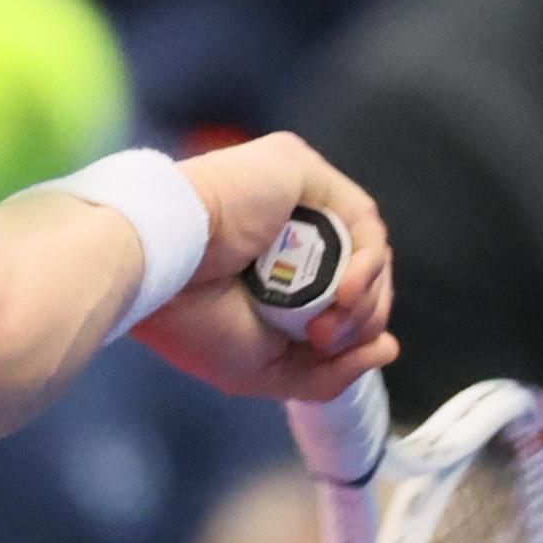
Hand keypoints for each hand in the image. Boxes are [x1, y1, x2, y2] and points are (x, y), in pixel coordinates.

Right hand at [134, 133, 396, 400]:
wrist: (155, 274)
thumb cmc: (190, 321)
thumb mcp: (263, 368)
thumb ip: (325, 372)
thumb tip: (388, 349)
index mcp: (265, 266)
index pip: (335, 294)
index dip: (351, 329)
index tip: (329, 352)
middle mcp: (281, 224)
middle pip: (356, 271)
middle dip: (361, 318)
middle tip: (325, 342)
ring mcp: (291, 194)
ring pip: (365, 247)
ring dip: (365, 298)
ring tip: (327, 326)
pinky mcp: (298, 169)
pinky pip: (359, 216)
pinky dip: (366, 262)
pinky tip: (343, 293)